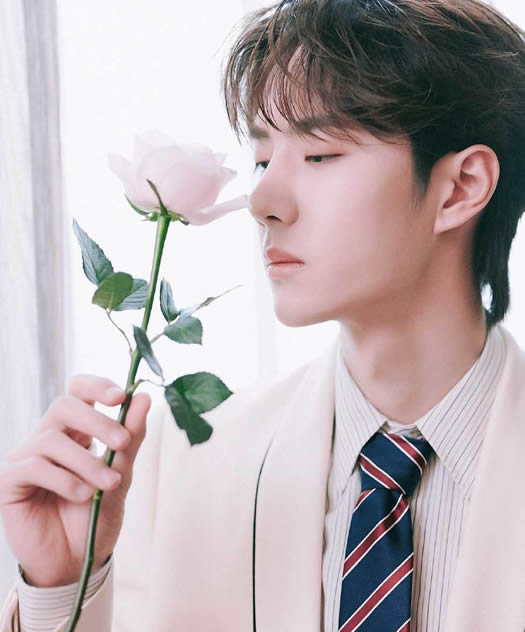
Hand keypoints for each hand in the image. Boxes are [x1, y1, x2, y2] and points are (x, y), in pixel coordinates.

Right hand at [0, 374, 150, 586]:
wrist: (76, 562)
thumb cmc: (96, 516)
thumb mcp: (121, 474)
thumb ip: (130, 438)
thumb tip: (145, 398)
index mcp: (76, 430)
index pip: (78, 390)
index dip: (97, 386)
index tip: (122, 397)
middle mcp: (49, 437)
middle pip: (64, 405)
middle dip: (97, 421)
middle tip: (121, 443)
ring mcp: (27, 457)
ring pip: (53, 439)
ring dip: (87, 462)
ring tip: (109, 484)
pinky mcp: (10, 480)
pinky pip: (35, 466)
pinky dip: (65, 480)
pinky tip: (82, 495)